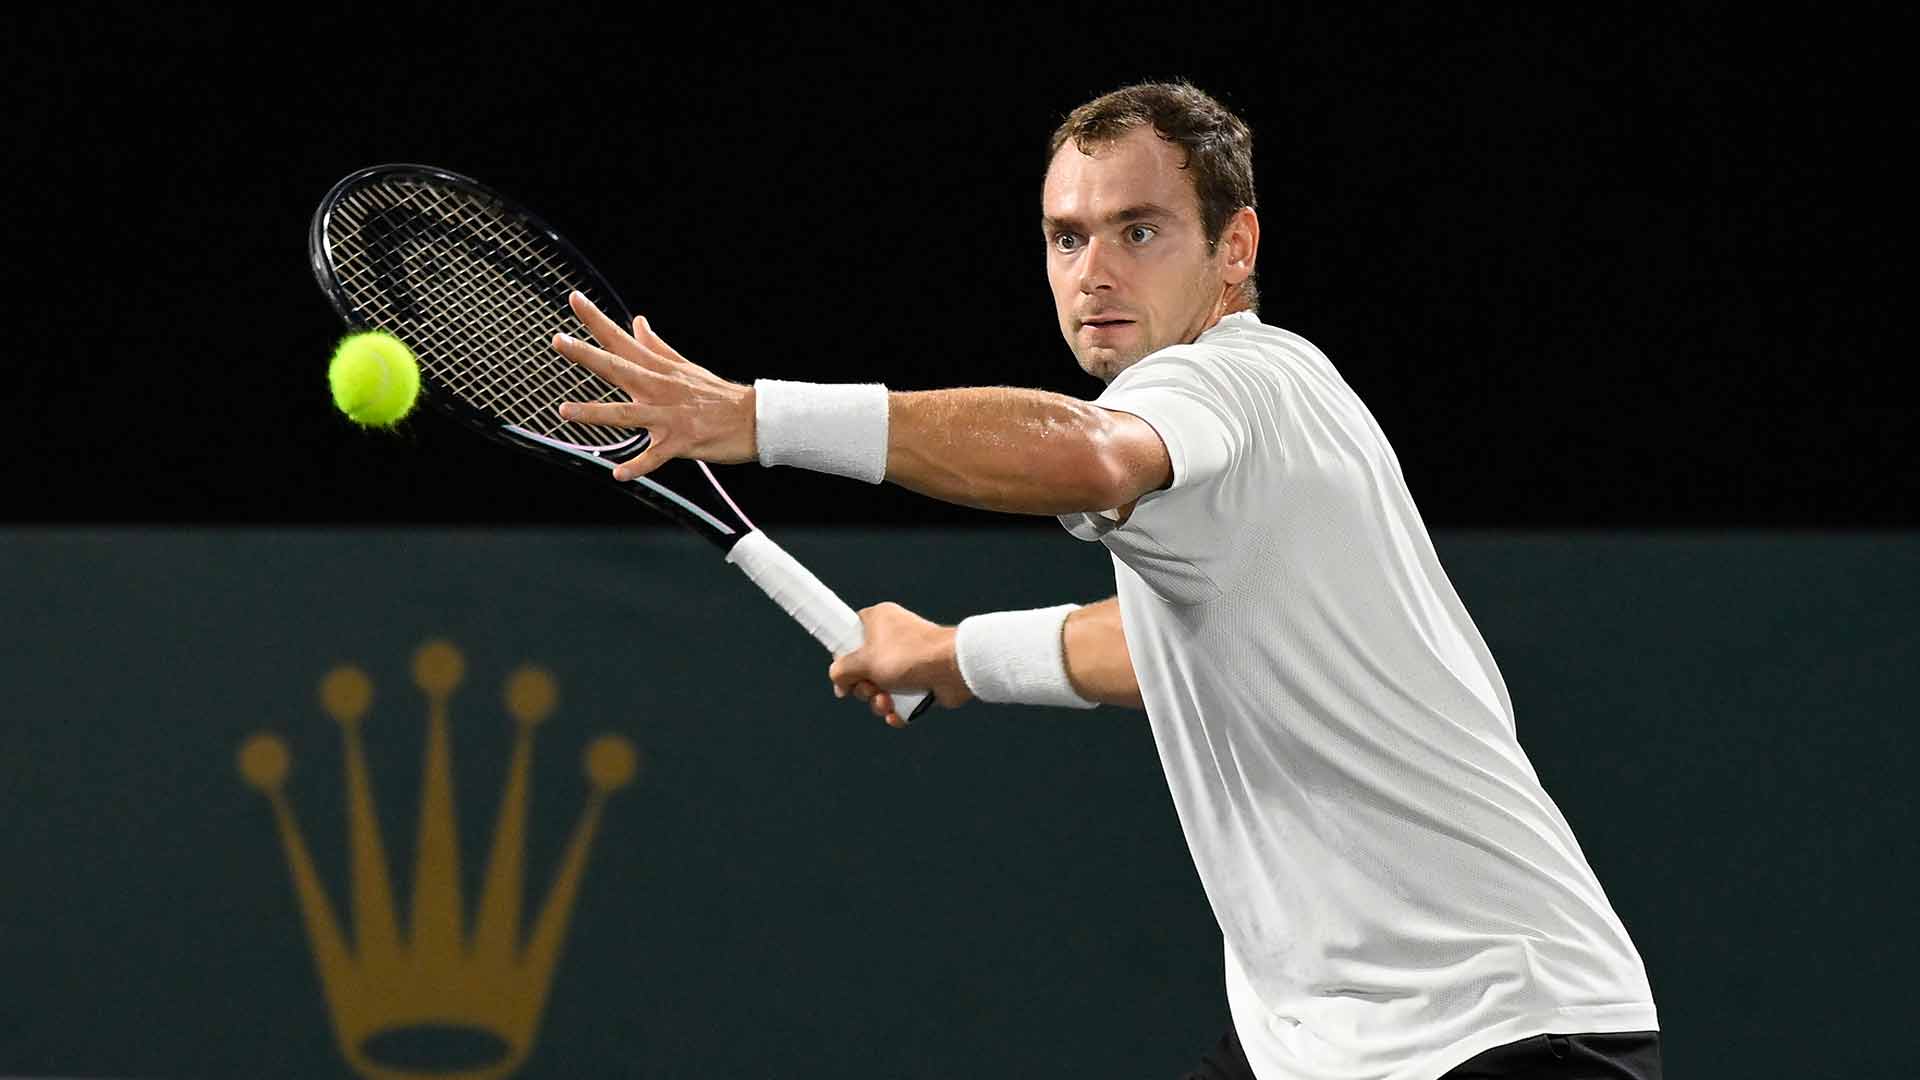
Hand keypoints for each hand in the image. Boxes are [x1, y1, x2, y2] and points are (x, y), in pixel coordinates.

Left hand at [551, 291, 755, 479]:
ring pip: (627, 414)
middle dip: (586, 355)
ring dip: (595, 413)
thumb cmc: (716, 395)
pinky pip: (655, 457)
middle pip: (618, 368)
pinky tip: (619, 474)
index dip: (596, 320)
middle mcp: (659, 388)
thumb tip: (637, 323)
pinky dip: (637, 466)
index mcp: (658, 369)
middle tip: (559, 341)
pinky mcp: (681, 442)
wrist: (754, 419)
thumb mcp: (684, 366)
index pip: (621, 340)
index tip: (573, 299)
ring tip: (565, 411)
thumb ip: (655, 347)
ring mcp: (669, 416)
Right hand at [828, 602, 974, 727]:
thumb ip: (842, 670)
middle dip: (864, 687)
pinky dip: (896, 710)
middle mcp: (893, 638)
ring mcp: (908, 661)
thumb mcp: (864, 661)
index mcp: (878, 621)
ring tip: (887, 702)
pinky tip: (896, 714)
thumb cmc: (909, 656)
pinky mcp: (921, 681)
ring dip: (879, 702)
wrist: (953, 668)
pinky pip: (900, 699)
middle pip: (864, 668)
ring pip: (881, 687)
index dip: (843, 656)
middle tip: (871, 688)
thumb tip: (839, 682)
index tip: (843, 673)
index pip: (850, 635)